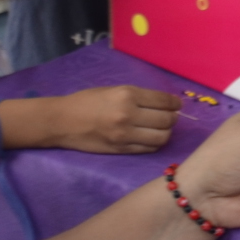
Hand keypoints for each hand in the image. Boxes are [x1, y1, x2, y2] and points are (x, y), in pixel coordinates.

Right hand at [16, 86, 176, 153]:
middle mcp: (129, 114)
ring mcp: (125, 135)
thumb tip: (165, 102)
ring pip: (162, 137)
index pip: (164, 101)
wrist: (62, 121)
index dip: (175, 103)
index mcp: (127, 94)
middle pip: (166, 120)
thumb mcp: (113, 90)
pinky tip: (151, 138)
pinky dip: (155, 143)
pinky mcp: (122, 150)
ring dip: (166, 133)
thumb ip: (137, 96)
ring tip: (161, 128)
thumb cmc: (86, 101)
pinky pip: (149, 148)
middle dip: (173, 118)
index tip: (176, 104)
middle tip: (171, 116)